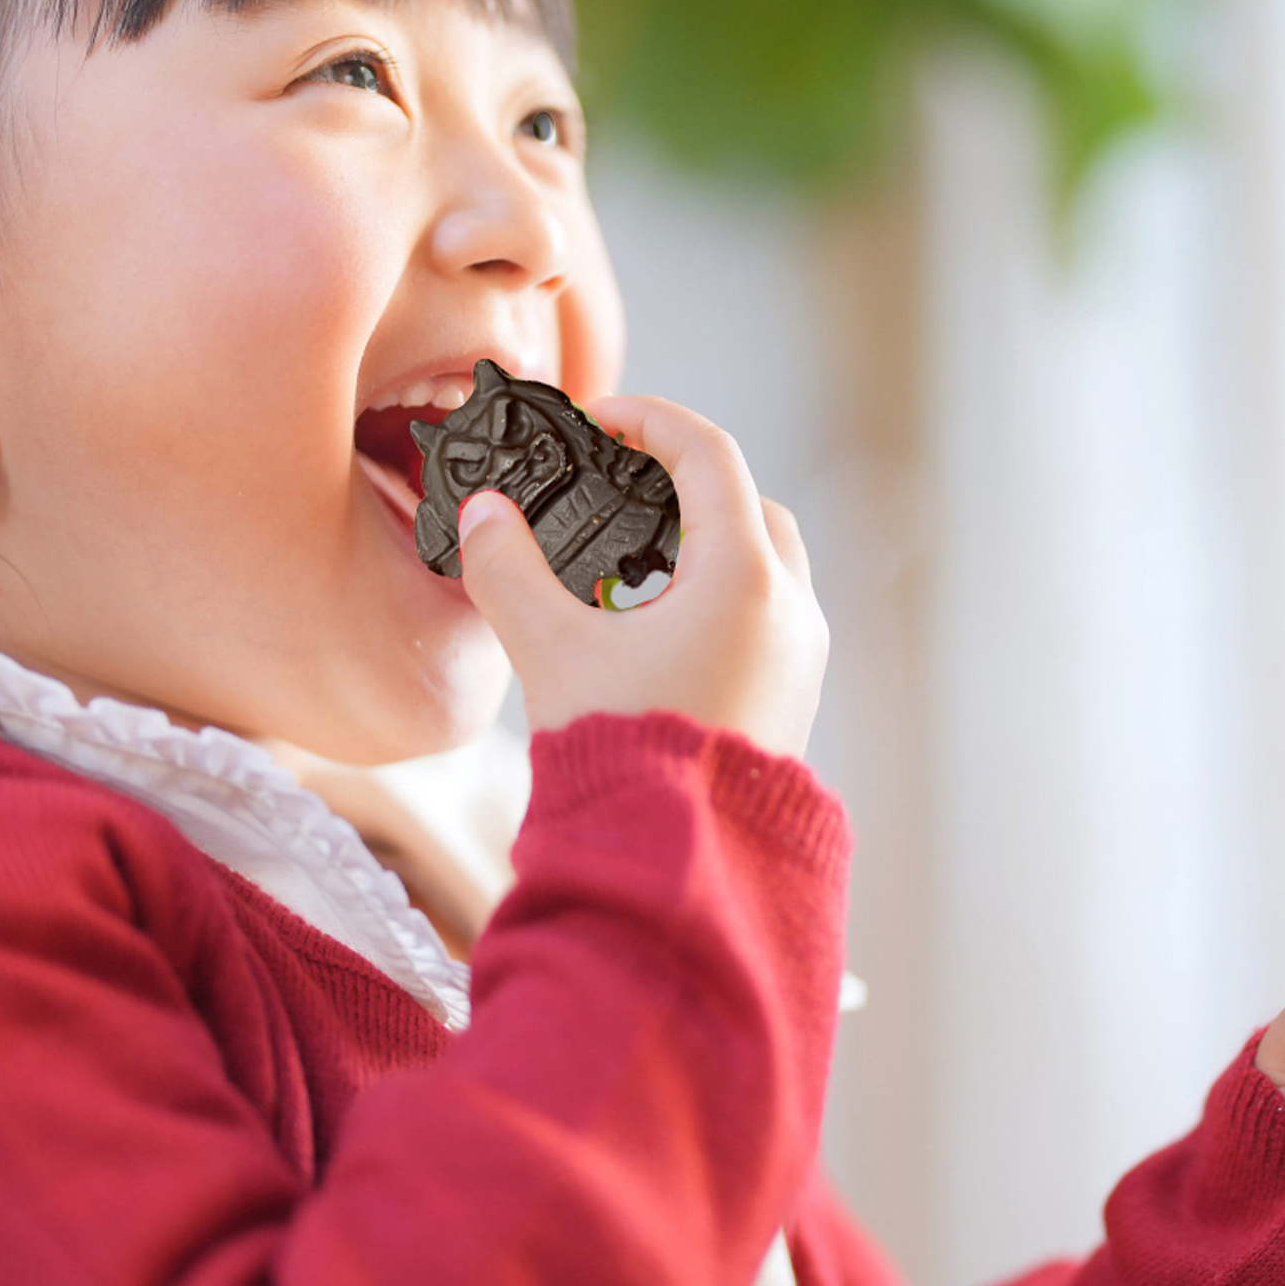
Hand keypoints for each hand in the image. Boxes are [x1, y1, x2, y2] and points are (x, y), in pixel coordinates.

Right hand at [453, 394, 828, 757]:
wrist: (675, 865)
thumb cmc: (622, 756)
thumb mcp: (550, 651)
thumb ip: (508, 570)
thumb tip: (482, 513)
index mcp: (743, 578)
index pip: (708, 453)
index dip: (648, 420)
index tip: (597, 420)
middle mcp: (791, 609)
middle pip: (747, 503)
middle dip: (683, 482)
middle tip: (616, 485)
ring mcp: (802, 657)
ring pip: (766, 562)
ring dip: (705, 541)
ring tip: (629, 558)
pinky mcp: (795, 698)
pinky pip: (767, 615)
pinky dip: (720, 593)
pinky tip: (656, 623)